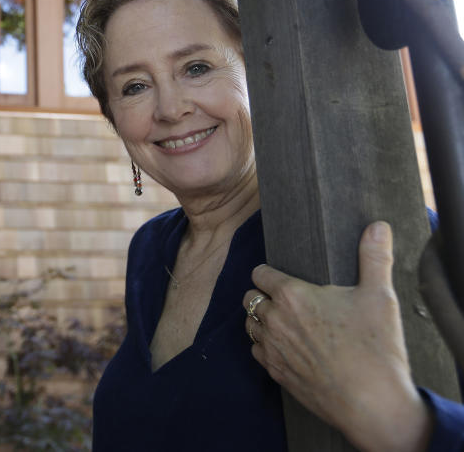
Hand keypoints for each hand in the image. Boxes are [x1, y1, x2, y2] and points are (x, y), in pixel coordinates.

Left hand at [243, 222, 432, 451]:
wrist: (373, 404)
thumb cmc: (376, 349)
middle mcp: (274, 320)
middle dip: (262, 295)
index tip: (279, 275)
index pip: (260, 273)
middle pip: (250, 298)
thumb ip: (374, 257)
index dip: (269, 272)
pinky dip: (265, 347)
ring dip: (261, 321)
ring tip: (283, 322)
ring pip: (249, 325)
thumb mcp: (379, 296)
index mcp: (292, 296)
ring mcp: (272, 348)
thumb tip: (377, 226)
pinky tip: (285, 347)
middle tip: (284, 299)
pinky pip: (256, 352)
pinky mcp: (276, 373)